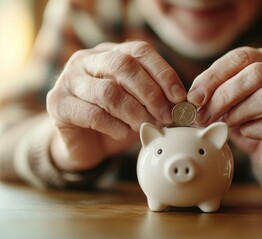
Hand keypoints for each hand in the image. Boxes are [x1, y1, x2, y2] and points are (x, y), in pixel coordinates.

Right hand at [47, 41, 185, 171]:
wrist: (85, 143)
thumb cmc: (117, 120)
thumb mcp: (139, 104)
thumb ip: (156, 98)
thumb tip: (182, 102)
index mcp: (111, 54)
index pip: (140, 51)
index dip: (163, 73)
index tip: (179, 97)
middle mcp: (88, 60)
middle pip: (124, 66)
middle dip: (151, 93)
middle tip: (166, 115)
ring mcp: (70, 80)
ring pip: (109, 91)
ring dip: (135, 112)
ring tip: (147, 125)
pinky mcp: (58, 104)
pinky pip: (92, 114)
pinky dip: (115, 126)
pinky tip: (124, 133)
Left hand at [188, 47, 261, 180]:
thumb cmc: (251, 119)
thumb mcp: (230, 102)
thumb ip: (215, 94)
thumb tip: (193, 98)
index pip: (240, 57)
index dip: (213, 76)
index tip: (194, 97)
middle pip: (255, 74)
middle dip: (223, 96)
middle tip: (204, 116)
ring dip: (238, 113)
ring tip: (225, 124)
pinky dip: (255, 130)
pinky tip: (245, 133)